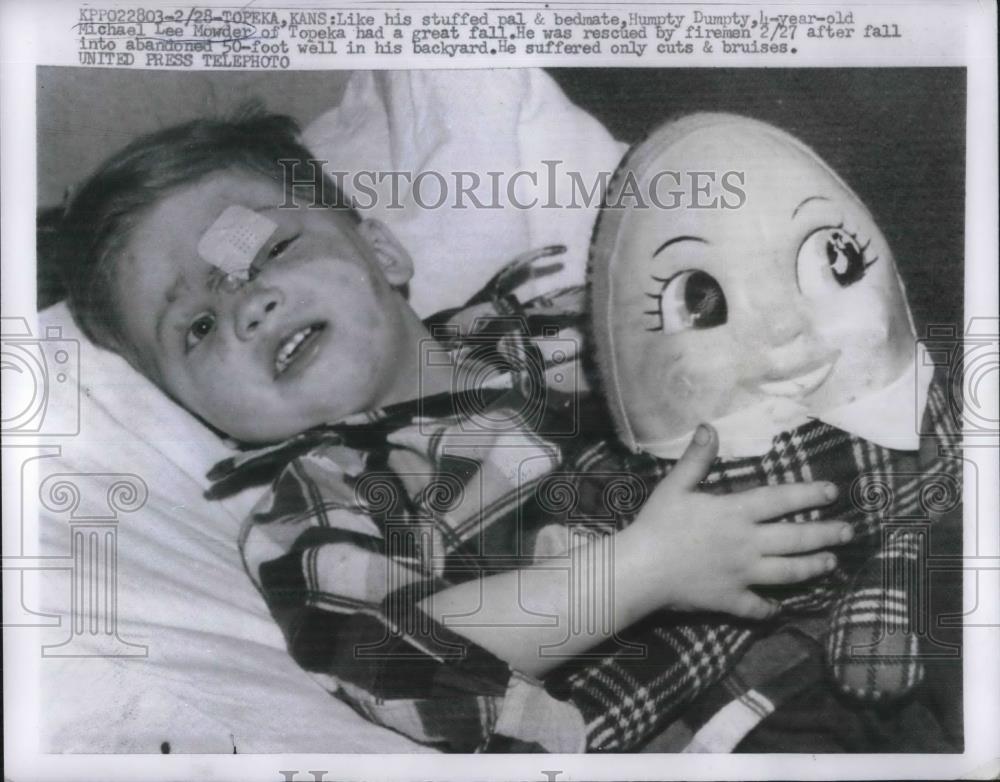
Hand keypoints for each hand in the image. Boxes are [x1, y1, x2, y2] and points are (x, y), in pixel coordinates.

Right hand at [617, 423, 852, 620]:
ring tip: (831, 563)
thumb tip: (709, 427)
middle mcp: (748, 543)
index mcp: (736, 512)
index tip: (832, 492)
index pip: (781, 500)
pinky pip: (757, 606)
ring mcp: (743, 574)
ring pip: (788, 572)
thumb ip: (697, 459)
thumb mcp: (675, 485)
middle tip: (847, 531)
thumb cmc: (657, 524)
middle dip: (825, 534)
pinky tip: (779, 608)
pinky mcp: (730, 599)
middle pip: (796, 538)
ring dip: (812, 567)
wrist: (643, 569)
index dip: (808, 494)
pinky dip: (769, 608)